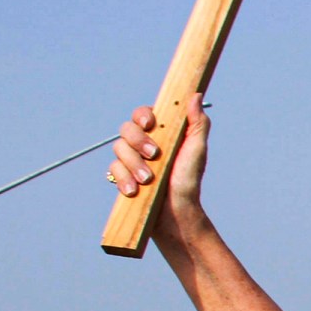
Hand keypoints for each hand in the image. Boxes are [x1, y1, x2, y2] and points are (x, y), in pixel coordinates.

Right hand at [109, 92, 210, 236]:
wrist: (177, 214)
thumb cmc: (189, 181)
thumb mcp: (196, 151)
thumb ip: (197, 123)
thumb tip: (195, 95)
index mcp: (160, 134)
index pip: (143, 114)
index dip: (142, 115)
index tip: (151, 123)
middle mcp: (143, 145)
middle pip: (126, 129)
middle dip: (138, 141)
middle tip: (154, 155)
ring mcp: (131, 161)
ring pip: (118, 149)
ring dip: (134, 164)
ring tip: (148, 180)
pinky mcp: (123, 177)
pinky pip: (113, 170)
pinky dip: (123, 179)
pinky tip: (133, 190)